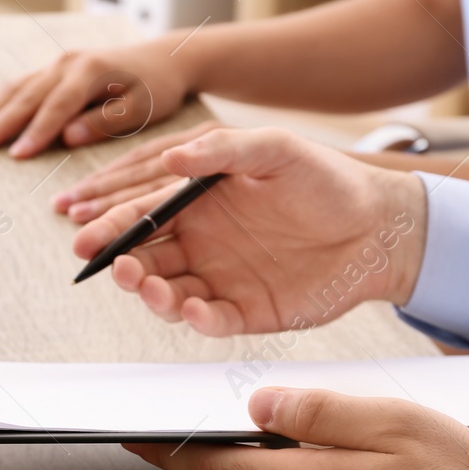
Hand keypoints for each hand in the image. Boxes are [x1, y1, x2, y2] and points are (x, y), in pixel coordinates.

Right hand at [0, 40, 190, 157]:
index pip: (57, 106)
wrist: (163, 59)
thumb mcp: (142, 108)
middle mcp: (67, 63)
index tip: (15, 155)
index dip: (35, 132)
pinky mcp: (53, 71)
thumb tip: (69, 136)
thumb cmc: (156, 88)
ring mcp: (57, 64)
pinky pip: (20, 88)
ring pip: (15, 90)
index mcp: (89, 71)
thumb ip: (105, 121)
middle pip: (26, 96)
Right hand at [72, 127, 427, 335]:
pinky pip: (210, 320)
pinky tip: (195, 310)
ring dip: (153, 295)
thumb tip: (174, 157)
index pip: (142, 216)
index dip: (111, 227)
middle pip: (145, 259)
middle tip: (118, 268)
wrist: (381, 225)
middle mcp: (201, 242)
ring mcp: (220, 278)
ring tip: (153, 289)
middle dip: (123, 266)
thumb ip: (222, 150)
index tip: (87, 237)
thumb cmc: (327, 180)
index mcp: (197, 202)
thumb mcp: (275, 150)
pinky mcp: (246, 311)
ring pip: (168, 293)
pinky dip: (196, 319)